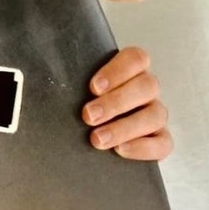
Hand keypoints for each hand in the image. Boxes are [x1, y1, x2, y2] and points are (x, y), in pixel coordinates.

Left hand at [81, 46, 171, 160]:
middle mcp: (147, 91)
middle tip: (88, 116)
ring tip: (97, 139)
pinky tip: (120, 150)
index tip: (93, 87)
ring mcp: (155, 115)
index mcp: (131, 71)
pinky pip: (163, 144)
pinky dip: (143, 147)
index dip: (118, 71)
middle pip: (147, 86)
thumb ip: (71, 82)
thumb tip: (45, 79)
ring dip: (125, 127)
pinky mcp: (160, 141)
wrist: (91, 141)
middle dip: (116, 102)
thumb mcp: (76, 91)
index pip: (136, 59)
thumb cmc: (81, 107)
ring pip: (156, 115)